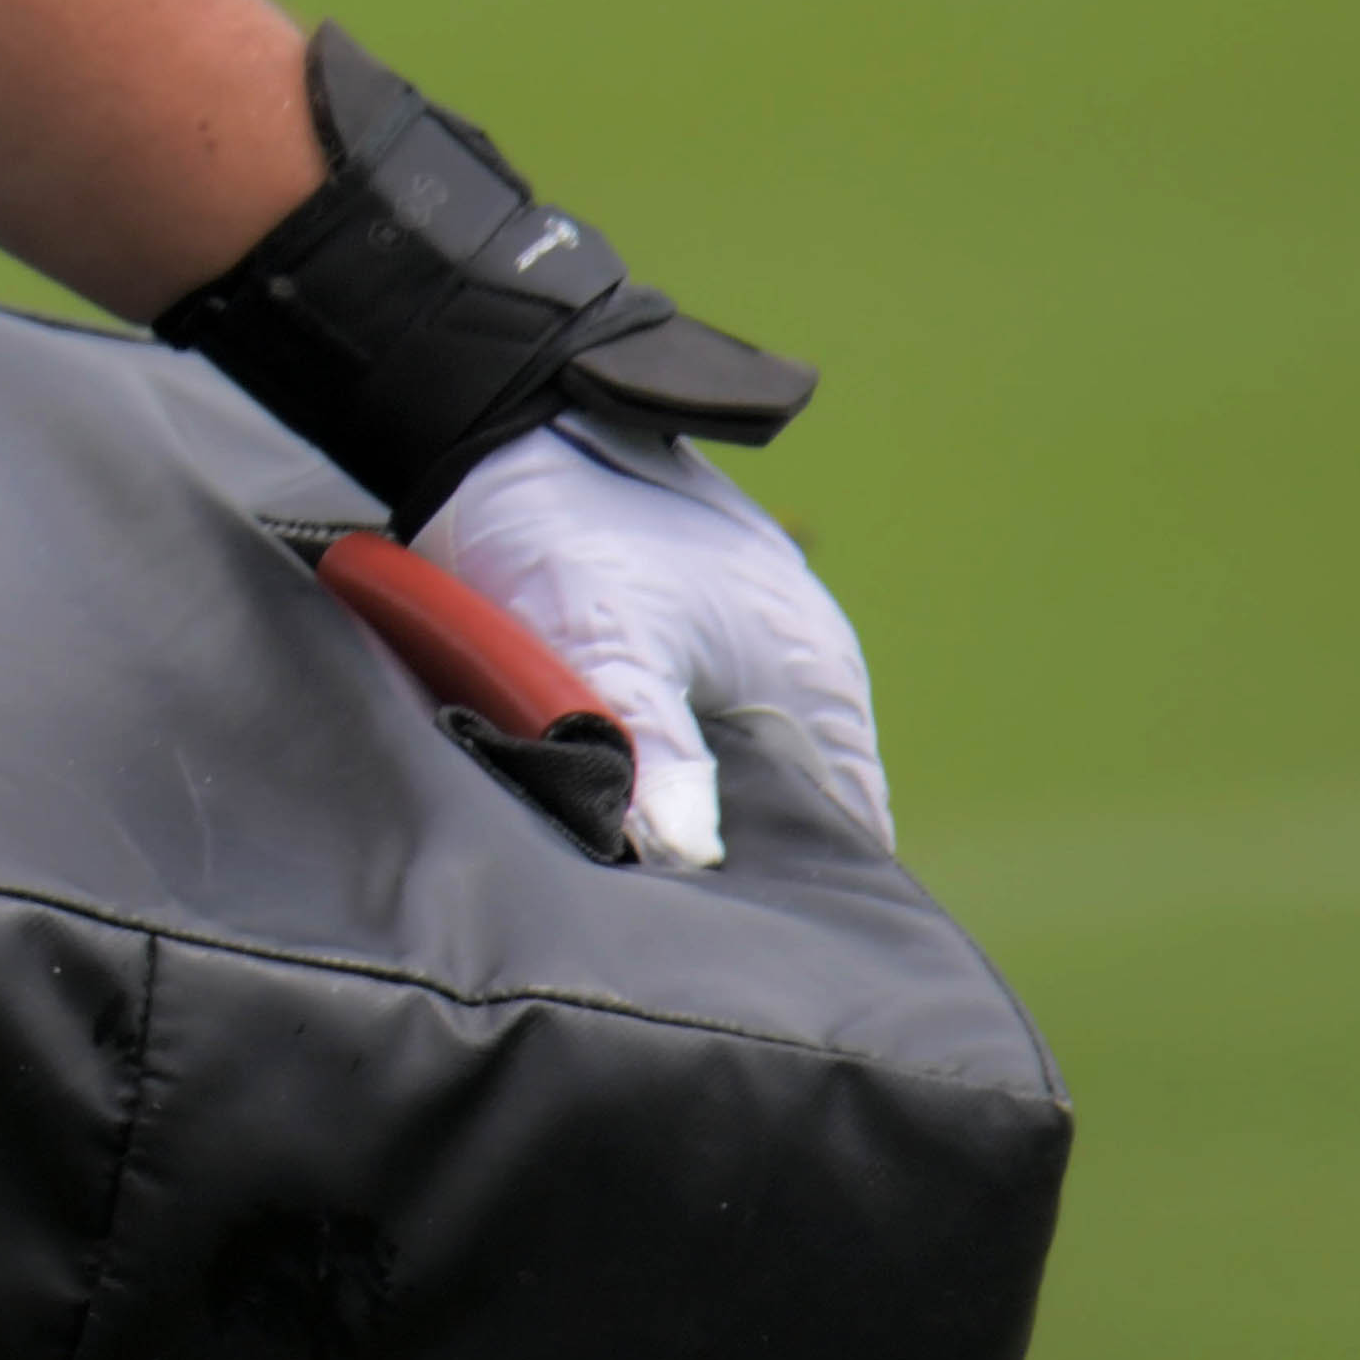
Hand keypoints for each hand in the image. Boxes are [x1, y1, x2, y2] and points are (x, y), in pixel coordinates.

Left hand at [415, 417, 892, 871]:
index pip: (849, 831)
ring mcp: (758, 647)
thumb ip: (651, 751)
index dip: (797, 892)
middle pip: (797, 807)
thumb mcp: (601, 646)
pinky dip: (673, 763)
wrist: (510, 417)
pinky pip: (709, 726)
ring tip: (633, 866)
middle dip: (738, 860)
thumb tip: (691, 856)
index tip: (732, 942)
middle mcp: (806, 669)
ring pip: (747, 768)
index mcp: (816, 681)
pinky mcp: (704, 632)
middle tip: (665, 917)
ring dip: (697, 809)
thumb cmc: (563, 524)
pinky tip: (615, 791)